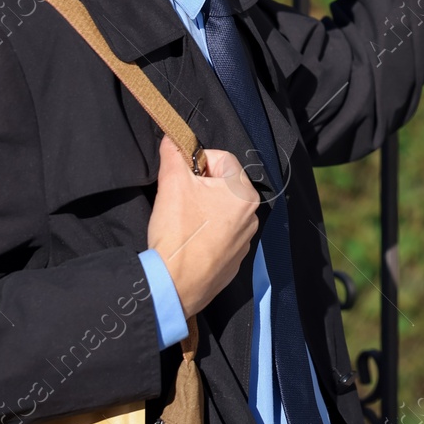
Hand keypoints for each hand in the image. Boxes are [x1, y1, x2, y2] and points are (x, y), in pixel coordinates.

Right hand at [147, 137, 258, 318]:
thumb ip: (174, 154)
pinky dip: (207, 231)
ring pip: (223, 209)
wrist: (173, 285)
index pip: (223, 158)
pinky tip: (190, 240)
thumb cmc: (177, 231)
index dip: (198, 162)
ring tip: (184, 221)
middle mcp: (252, 215)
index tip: (182, 176)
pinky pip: (222, 233)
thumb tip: (172, 138)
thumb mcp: (171, 183)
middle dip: (201, 185)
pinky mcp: (235, 259)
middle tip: (180, 198)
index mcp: (243, 193)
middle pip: (224, 184)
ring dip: (204, 208)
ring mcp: (245, 239)